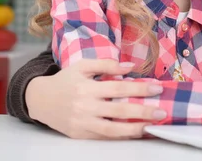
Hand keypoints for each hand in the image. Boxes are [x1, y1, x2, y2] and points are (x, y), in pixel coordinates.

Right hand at [25, 59, 167, 139]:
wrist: (39, 99)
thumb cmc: (65, 80)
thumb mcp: (83, 66)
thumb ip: (106, 64)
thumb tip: (131, 67)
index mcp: (88, 87)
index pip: (119, 88)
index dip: (140, 89)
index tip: (158, 88)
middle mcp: (85, 106)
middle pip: (119, 110)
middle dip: (143, 112)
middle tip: (161, 112)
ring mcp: (83, 123)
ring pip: (112, 130)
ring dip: (134, 129)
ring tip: (151, 127)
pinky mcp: (80, 135)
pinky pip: (103, 137)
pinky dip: (120, 136)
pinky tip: (135, 133)